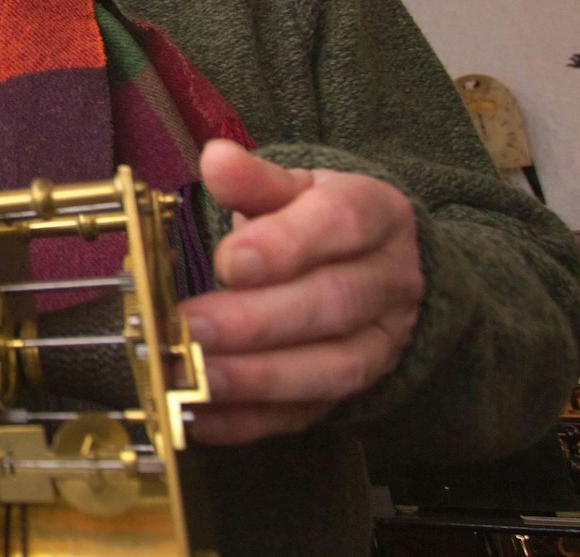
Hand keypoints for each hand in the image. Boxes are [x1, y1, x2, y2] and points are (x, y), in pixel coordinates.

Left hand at [177, 139, 423, 444]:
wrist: (377, 265)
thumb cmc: (319, 221)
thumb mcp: (295, 187)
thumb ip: (256, 180)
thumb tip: (218, 159)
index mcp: (375, 215)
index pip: (342, 225)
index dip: (287, 245)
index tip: (229, 260)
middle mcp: (388, 282)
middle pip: (334, 305)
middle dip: (258, 322)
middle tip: (191, 326)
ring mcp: (378, 343)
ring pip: (332, 369)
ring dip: (258, 378)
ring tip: (194, 376)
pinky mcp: (352, 391)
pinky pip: (308, 414)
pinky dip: (251, 421)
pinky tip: (201, 416)